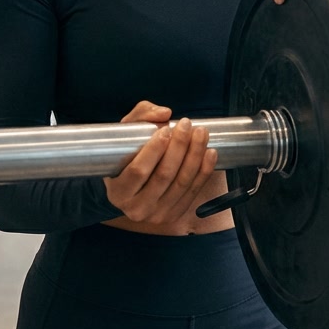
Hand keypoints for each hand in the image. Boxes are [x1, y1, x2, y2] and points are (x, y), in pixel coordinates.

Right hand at [102, 101, 218, 223]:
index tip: (165, 129)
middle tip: (186, 125)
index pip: (137, 171)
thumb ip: (141, 117)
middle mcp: (136, 208)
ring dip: (195, 155)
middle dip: (179, 147)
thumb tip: (164, 113)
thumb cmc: (127, 157)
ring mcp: (158, 214)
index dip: (154, 150)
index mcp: (118, 192)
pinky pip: (194, 191)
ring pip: (182, 183)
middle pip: (164, 175)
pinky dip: (205, 170)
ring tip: (200, 134)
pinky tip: (210, 152)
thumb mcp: (125, 135)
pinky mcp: (176, 213)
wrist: (133, 187)